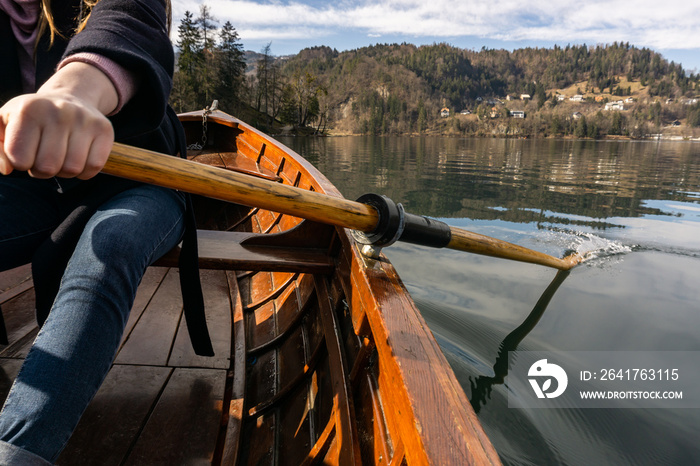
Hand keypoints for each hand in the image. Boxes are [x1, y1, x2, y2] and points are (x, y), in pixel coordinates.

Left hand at [0, 62, 117, 179]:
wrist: (71, 97)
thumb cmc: (32, 118)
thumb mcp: (5, 126)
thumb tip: (6, 170)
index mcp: (28, 110)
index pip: (19, 160)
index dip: (21, 162)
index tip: (26, 150)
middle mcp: (58, 111)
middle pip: (47, 168)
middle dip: (43, 169)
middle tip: (44, 155)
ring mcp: (84, 120)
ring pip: (72, 170)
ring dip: (64, 171)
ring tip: (61, 156)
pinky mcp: (104, 129)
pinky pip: (93, 167)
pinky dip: (85, 171)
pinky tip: (79, 157)